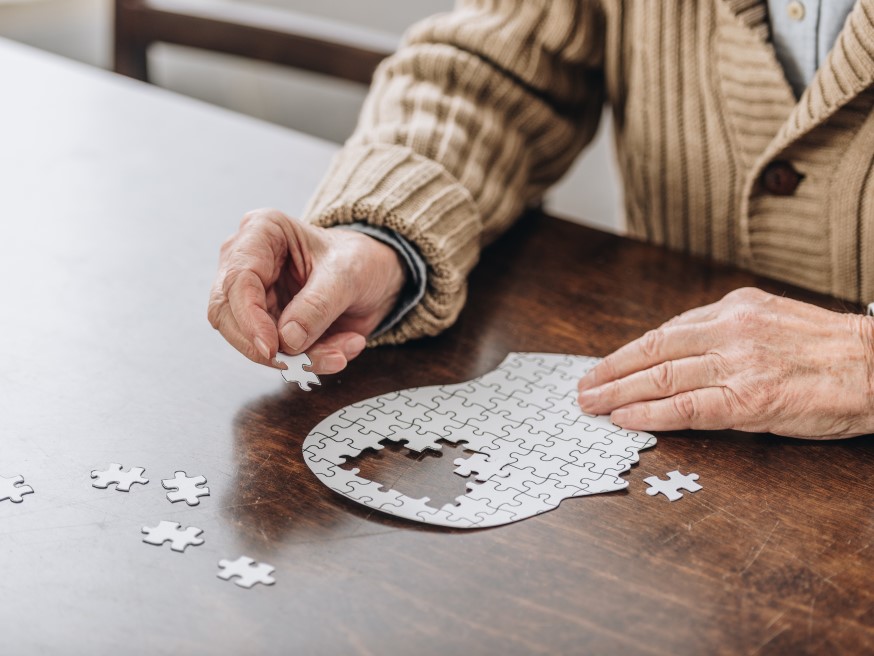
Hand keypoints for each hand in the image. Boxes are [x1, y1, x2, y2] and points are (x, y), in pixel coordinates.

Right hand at [208, 208, 406, 373]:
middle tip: (302, 364)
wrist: (376, 275)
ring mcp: (254, 296)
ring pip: (252, 341)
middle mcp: (248, 262)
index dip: (249, 319)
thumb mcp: (348, 274)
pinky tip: (342, 349)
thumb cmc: (359, 259)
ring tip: (340, 354)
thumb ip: (318, 305)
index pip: (237, 280)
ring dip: (297, 358)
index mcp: (261, 232)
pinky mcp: (268, 324)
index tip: (272, 348)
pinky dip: (310, 360)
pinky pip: (277, 354)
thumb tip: (287, 339)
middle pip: (227, 315)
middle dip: (266, 347)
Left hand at [577, 288, 873, 438]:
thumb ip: (724, 330)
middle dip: (610, 371)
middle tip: (583, 387)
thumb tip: (677, 348)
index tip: (603, 365)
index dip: (627, 352)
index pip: (664, 331)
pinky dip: (650, 413)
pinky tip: (625, 418)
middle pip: (652, 351)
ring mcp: (738, 364)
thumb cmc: (827, 349)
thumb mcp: (771, 319)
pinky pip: (687, 407)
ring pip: (661, 377)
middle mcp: (729, 330)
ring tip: (591, 404)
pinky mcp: (749, 400)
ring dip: (618, 392)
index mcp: (733, 308)